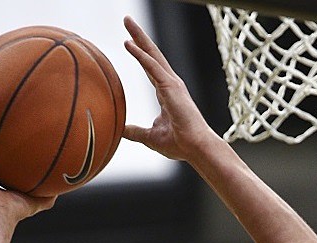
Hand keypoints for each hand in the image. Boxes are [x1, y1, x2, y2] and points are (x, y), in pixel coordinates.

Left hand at [121, 15, 219, 162]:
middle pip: (151, 54)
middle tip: (127, 20)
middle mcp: (170, 83)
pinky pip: (152, 66)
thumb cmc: (179, 144)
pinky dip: (140, 54)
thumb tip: (121, 130)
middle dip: (139, 36)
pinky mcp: (171, 87)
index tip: (128, 40)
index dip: (139, 53)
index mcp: (166, 92)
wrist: (195, 148)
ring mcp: (171, 83)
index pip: (149, 67)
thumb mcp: (150, 137)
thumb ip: (135, 132)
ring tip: (127, 21)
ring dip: (139, 37)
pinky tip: (128, 43)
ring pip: (152, 54)